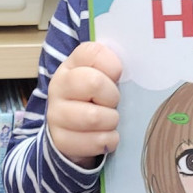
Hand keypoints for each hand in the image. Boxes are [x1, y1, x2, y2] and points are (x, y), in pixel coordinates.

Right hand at [46, 41, 121, 166]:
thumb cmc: (95, 99)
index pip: (92, 52)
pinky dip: (109, 140)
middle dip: (112, 96)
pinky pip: (97, 141)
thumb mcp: (102, 77)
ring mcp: (56, 114)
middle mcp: (58, 86)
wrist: (73, 131)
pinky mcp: (61, 140)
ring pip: (94, 117)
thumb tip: (136, 67)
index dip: (112, 65)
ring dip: (111, 120)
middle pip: (94, 82)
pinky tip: (105, 135)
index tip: (116, 76)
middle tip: (112, 102)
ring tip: (109, 120)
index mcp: (71, 65)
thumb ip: (113, 67)